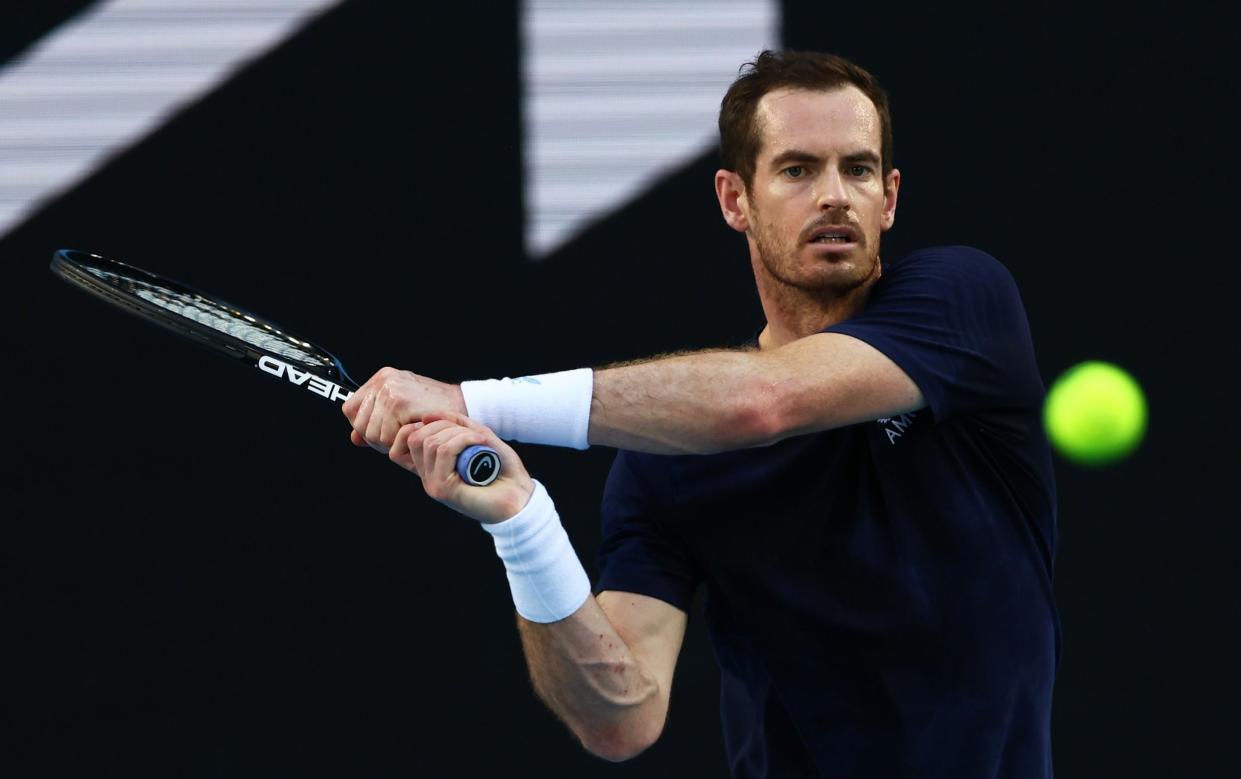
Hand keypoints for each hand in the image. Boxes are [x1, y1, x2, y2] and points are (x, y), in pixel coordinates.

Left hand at [342, 367, 466, 452]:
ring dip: (389, 443)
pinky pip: (386, 436)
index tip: (381, 433)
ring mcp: (391, 390)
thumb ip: (377, 421)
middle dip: (376, 439)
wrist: (464, 405)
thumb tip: (354, 439)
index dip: (363, 427)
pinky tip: (414, 435)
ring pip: (372, 433)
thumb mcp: (403, 410)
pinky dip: (399, 443)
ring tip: (408, 437)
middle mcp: (384, 381)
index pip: (350, 409)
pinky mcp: (399, 403)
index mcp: (383, 378)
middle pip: (360, 424)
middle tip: (398, 439)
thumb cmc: (437, 409)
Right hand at [391, 412, 534, 523]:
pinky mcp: (444, 489)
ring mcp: (433, 484)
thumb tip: (426, 415)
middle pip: (414, 437)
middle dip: (443, 424)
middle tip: (471, 433)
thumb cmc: (501, 468)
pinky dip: (464, 439)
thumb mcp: (477, 436)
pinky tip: (481, 443)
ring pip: (430, 443)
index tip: (446, 424)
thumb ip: (456, 423)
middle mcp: (427, 476)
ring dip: (458, 432)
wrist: (520, 496)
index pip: (401, 443)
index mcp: (431, 466)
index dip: (417, 426)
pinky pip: (444, 451)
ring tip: (480, 440)